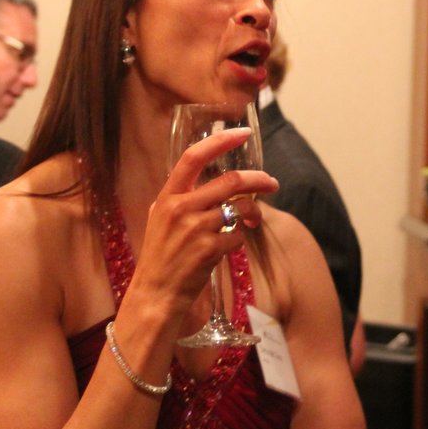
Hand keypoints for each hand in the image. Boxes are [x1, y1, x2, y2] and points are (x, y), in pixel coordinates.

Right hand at [134, 128, 276, 309]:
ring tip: (253, 219)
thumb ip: (183, 198)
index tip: (243, 133)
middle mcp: (181, 208)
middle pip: (231, 181)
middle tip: (272, 183)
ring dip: (253, 213)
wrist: (155, 295)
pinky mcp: (210, 250)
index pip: (193, 157)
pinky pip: (238, 236)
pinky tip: (229, 247)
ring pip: (240, 208)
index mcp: (168, 197)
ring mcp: (196, 229)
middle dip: (259, 179)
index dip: (221, 141)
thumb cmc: (161, 257)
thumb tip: (215, 182)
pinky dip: (240, 239)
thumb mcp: (161, 219)